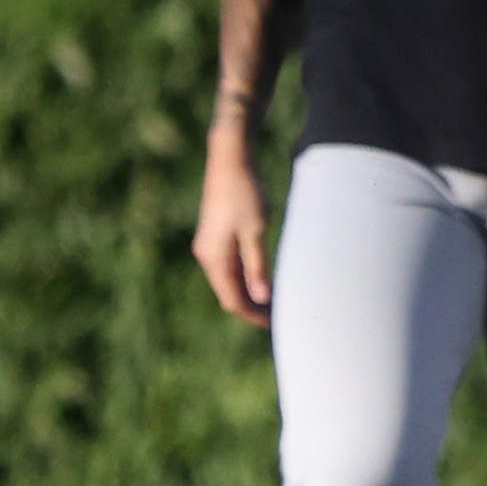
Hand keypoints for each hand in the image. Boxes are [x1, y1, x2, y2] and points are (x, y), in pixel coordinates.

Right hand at [195, 130, 275, 325]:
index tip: (276, 325)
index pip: (232, 300)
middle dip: (252, 307)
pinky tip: (263, 278)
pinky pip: (229, 265)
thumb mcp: (256, 232)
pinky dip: (245, 276)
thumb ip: (258, 266)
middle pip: (228, 292)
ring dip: (249, 292)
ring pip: (228, 280)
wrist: (229, 160)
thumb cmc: (245, 194)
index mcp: (214, 258)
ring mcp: (208, 246)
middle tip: (280, 317)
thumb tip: (261, 298)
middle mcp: (206, 255)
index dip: (253, 315)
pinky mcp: (215, 236)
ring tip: (275, 301)